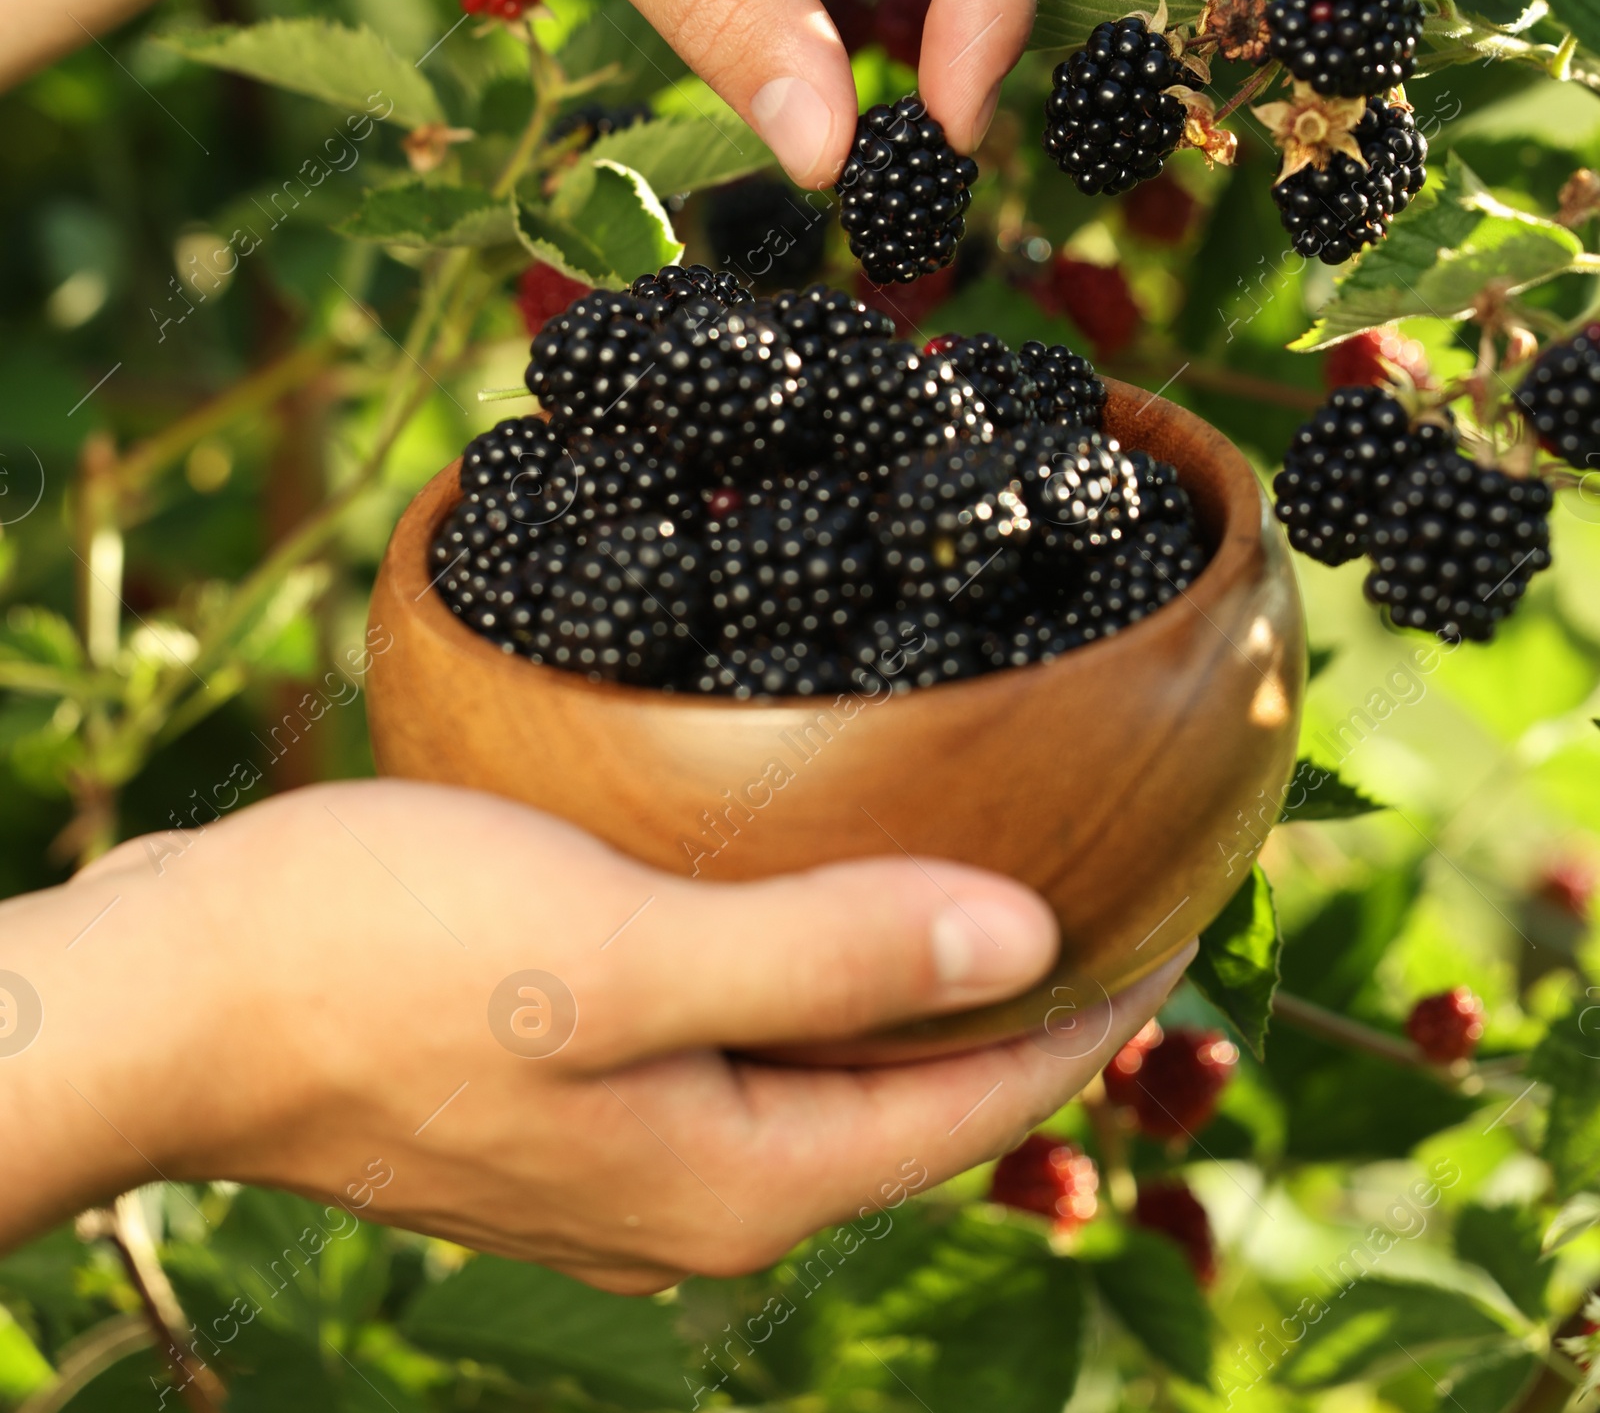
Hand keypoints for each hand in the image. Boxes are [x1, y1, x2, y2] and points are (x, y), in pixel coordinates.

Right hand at [1, 780, 1190, 1287]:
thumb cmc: (389, 957)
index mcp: (739, 1178)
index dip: (1089, 1015)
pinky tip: (805, 902)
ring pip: (823, 1073)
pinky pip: (740, 1044)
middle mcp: (698, 1195)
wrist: (185, 993)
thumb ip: (829, 957)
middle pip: (908, 1104)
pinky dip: (808, 977)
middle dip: (1015, 1006)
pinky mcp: (566, 1096)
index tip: (1180, 911)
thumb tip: (1026, 942)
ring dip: (909, 989)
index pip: (972, 1109)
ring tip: (984, 881)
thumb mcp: (627, 952)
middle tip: (1108, 883)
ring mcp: (625, 1155)